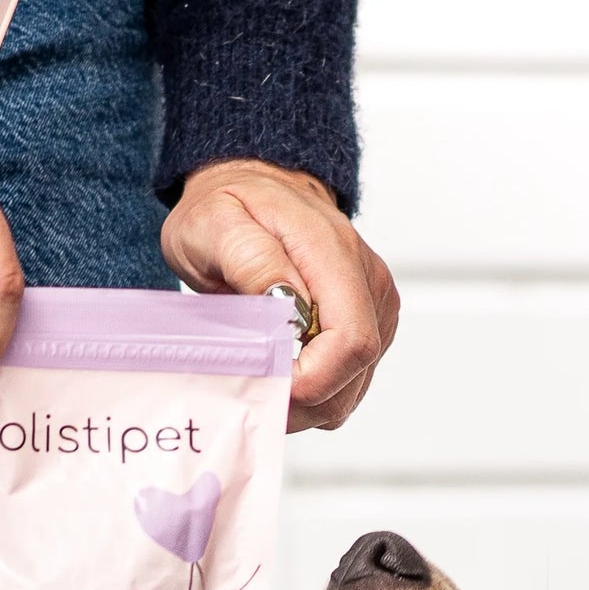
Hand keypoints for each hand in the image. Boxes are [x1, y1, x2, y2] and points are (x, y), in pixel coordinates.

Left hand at [161, 160, 397, 432]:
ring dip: (305, 404)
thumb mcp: (215, 223)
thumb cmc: (230, 206)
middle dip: (302, 400)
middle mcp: (367, 282)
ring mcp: (374, 307)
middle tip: (252, 392)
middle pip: (353, 374)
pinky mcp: (369, 326)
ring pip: (351, 389)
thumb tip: (286, 301)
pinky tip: (282, 374)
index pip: (350, 341)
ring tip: (263, 381)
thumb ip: (249, 257)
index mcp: (334, 254)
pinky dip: (313, 394)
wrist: (256, 186)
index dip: (312, 381)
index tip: (267, 384)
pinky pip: (346, 384)